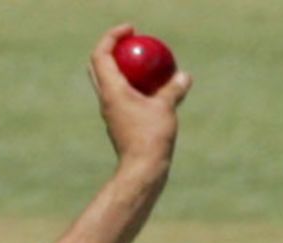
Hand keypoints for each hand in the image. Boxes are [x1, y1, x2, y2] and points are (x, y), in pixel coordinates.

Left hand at [88, 23, 191, 173]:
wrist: (141, 171)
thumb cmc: (151, 139)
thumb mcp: (166, 109)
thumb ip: (174, 89)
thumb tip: (184, 76)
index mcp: (111, 91)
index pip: (101, 54)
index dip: (112, 36)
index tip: (130, 30)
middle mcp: (106, 100)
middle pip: (98, 66)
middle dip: (112, 49)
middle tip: (131, 43)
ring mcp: (111, 114)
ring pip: (109, 83)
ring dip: (121, 69)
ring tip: (142, 65)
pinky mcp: (118, 124)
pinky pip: (121, 98)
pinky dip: (131, 87)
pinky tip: (150, 90)